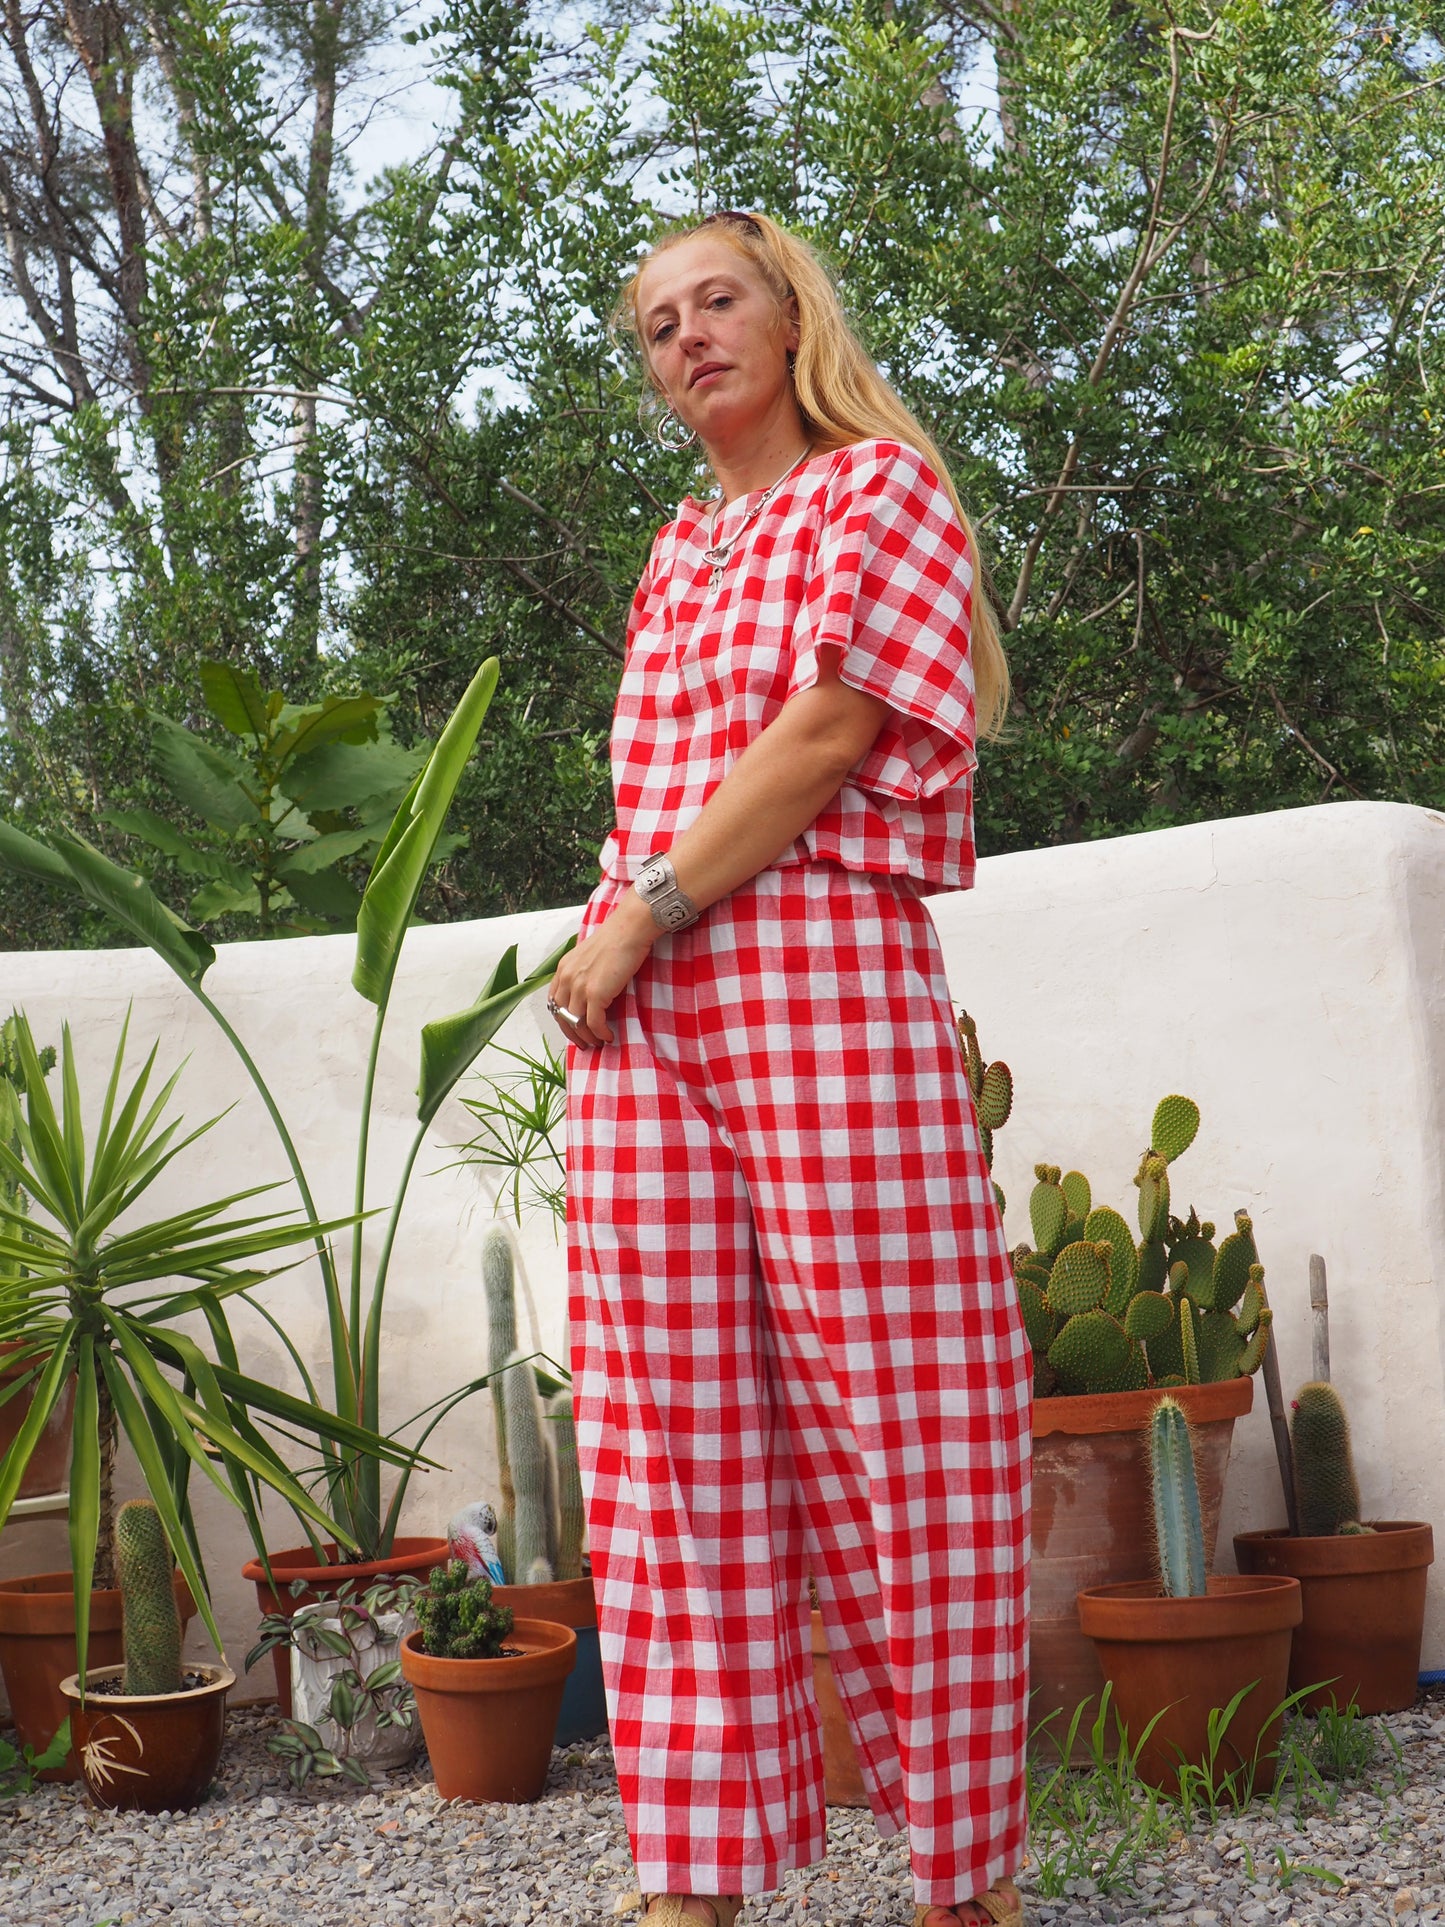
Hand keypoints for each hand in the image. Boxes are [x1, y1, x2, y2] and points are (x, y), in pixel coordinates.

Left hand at [547, 894, 655, 1048]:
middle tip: (584, 1044)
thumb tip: (590, 993)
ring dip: (588, 1037)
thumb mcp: (589, 956)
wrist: (628, 930)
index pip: (554, 1001)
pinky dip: (601, 1033)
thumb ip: (583, 972)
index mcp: (563, 968)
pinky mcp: (596, 994)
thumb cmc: (616, 940)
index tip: (572, 1028)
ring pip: (577, 1023)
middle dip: (572, 1034)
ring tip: (599, 1043)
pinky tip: (609, 1036)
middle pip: (562, 1016)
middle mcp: (567, 978)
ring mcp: (580, 986)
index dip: (562, 1018)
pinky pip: (594, 1023)